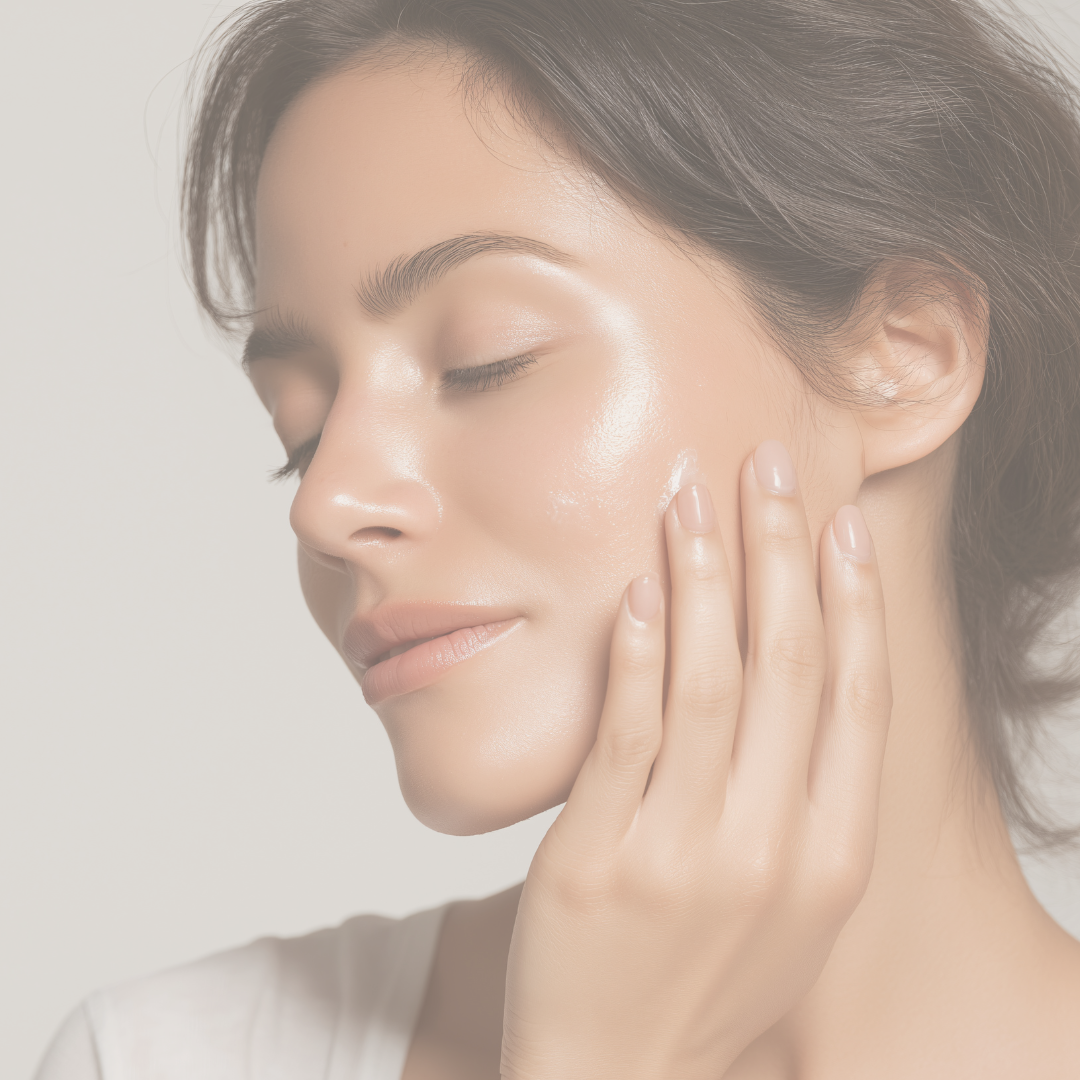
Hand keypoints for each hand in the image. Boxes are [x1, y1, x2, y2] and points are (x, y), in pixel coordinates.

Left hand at [501, 441, 891, 1079]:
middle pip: (789, 664)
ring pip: (709, 677)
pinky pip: (627, 726)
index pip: (857, 696)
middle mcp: (772, 846)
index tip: (839, 523)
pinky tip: (641, 586)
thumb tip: (802, 678)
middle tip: (767, 467)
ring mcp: (684, 851)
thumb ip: (804, 802)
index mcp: (833, 856)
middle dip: (779, 550)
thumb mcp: (793, 906)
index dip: (851, 598)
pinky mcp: (599, 854)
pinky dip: (637, 647)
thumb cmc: (709, 981)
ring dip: (703, 573)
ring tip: (692, 496)